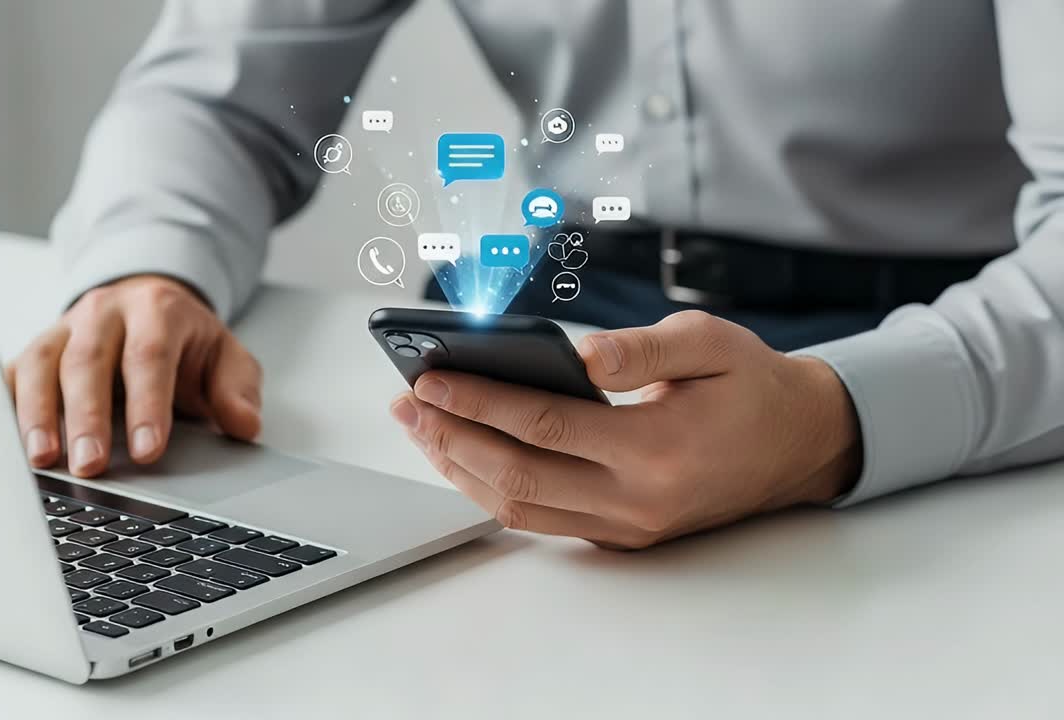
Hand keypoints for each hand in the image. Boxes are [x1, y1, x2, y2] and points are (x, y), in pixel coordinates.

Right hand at [5, 275, 261, 475]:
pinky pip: (10, 373)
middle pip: (88, 361)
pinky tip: (5, 442)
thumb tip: (244, 425)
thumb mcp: (227, 357)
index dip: (147, 404)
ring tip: (42, 459)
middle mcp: (104, 313)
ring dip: (37, 414)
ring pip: (40, 364)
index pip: (149, 356)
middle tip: (90, 464)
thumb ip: (238, 389)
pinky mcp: (35, 349)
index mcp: (157, 310)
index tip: (148, 451)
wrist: (149, 305)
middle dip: (87, 416)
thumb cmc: (185, 342)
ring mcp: (64, 328)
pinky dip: (4, 406)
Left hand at [390, 311, 860, 549]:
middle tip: (407, 403)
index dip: (480, 401)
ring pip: (519, 509)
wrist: (800, 444)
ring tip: (422, 427)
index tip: (431, 378)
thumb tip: (575, 355)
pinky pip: (541, 519)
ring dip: (460, 469)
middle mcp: (636, 500)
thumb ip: (640, 349)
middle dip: (451, 438)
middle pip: (517, 476)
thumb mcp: (710, 343)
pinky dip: (493, 489)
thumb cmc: (751, 385)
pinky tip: (464, 454)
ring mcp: (627, 526)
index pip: (544, 426)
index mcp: (657, 448)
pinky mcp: (622, 535)